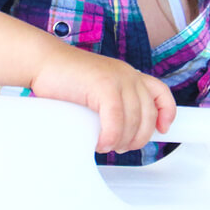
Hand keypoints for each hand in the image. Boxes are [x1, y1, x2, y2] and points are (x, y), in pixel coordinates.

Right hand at [30, 45, 175, 153]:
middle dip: (137, 138)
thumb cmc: (63, 80)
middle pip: (148, 115)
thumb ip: (112, 105)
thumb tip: (122, 132)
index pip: (161, 93)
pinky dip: (110, 136)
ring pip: (134, 121)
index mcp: (128, 75)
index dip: (167, 113)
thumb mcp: (95, 92)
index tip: (163, 131)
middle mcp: (128, 75)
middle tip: (120, 147)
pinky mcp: (104, 85)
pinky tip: (100, 142)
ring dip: (121, 141)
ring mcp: (118, 78)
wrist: (42, 62)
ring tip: (106, 145)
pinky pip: (117, 120)